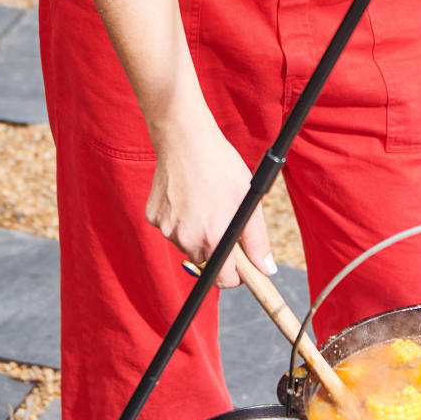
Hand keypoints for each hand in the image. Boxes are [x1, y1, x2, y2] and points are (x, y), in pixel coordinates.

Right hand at [145, 117, 272, 288]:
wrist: (185, 139)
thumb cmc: (221, 166)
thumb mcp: (247, 202)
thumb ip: (257, 240)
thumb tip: (267, 270)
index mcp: (214, 238)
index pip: (226, 280)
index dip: (237, 273)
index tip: (242, 261)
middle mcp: (186, 239)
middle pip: (206, 262)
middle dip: (217, 248)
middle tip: (223, 219)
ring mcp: (166, 229)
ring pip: (187, 245)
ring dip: (197, 233)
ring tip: (204, 202)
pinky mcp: (153, 218)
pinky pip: (171, 229)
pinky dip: (180, 220)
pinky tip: (186, 197)